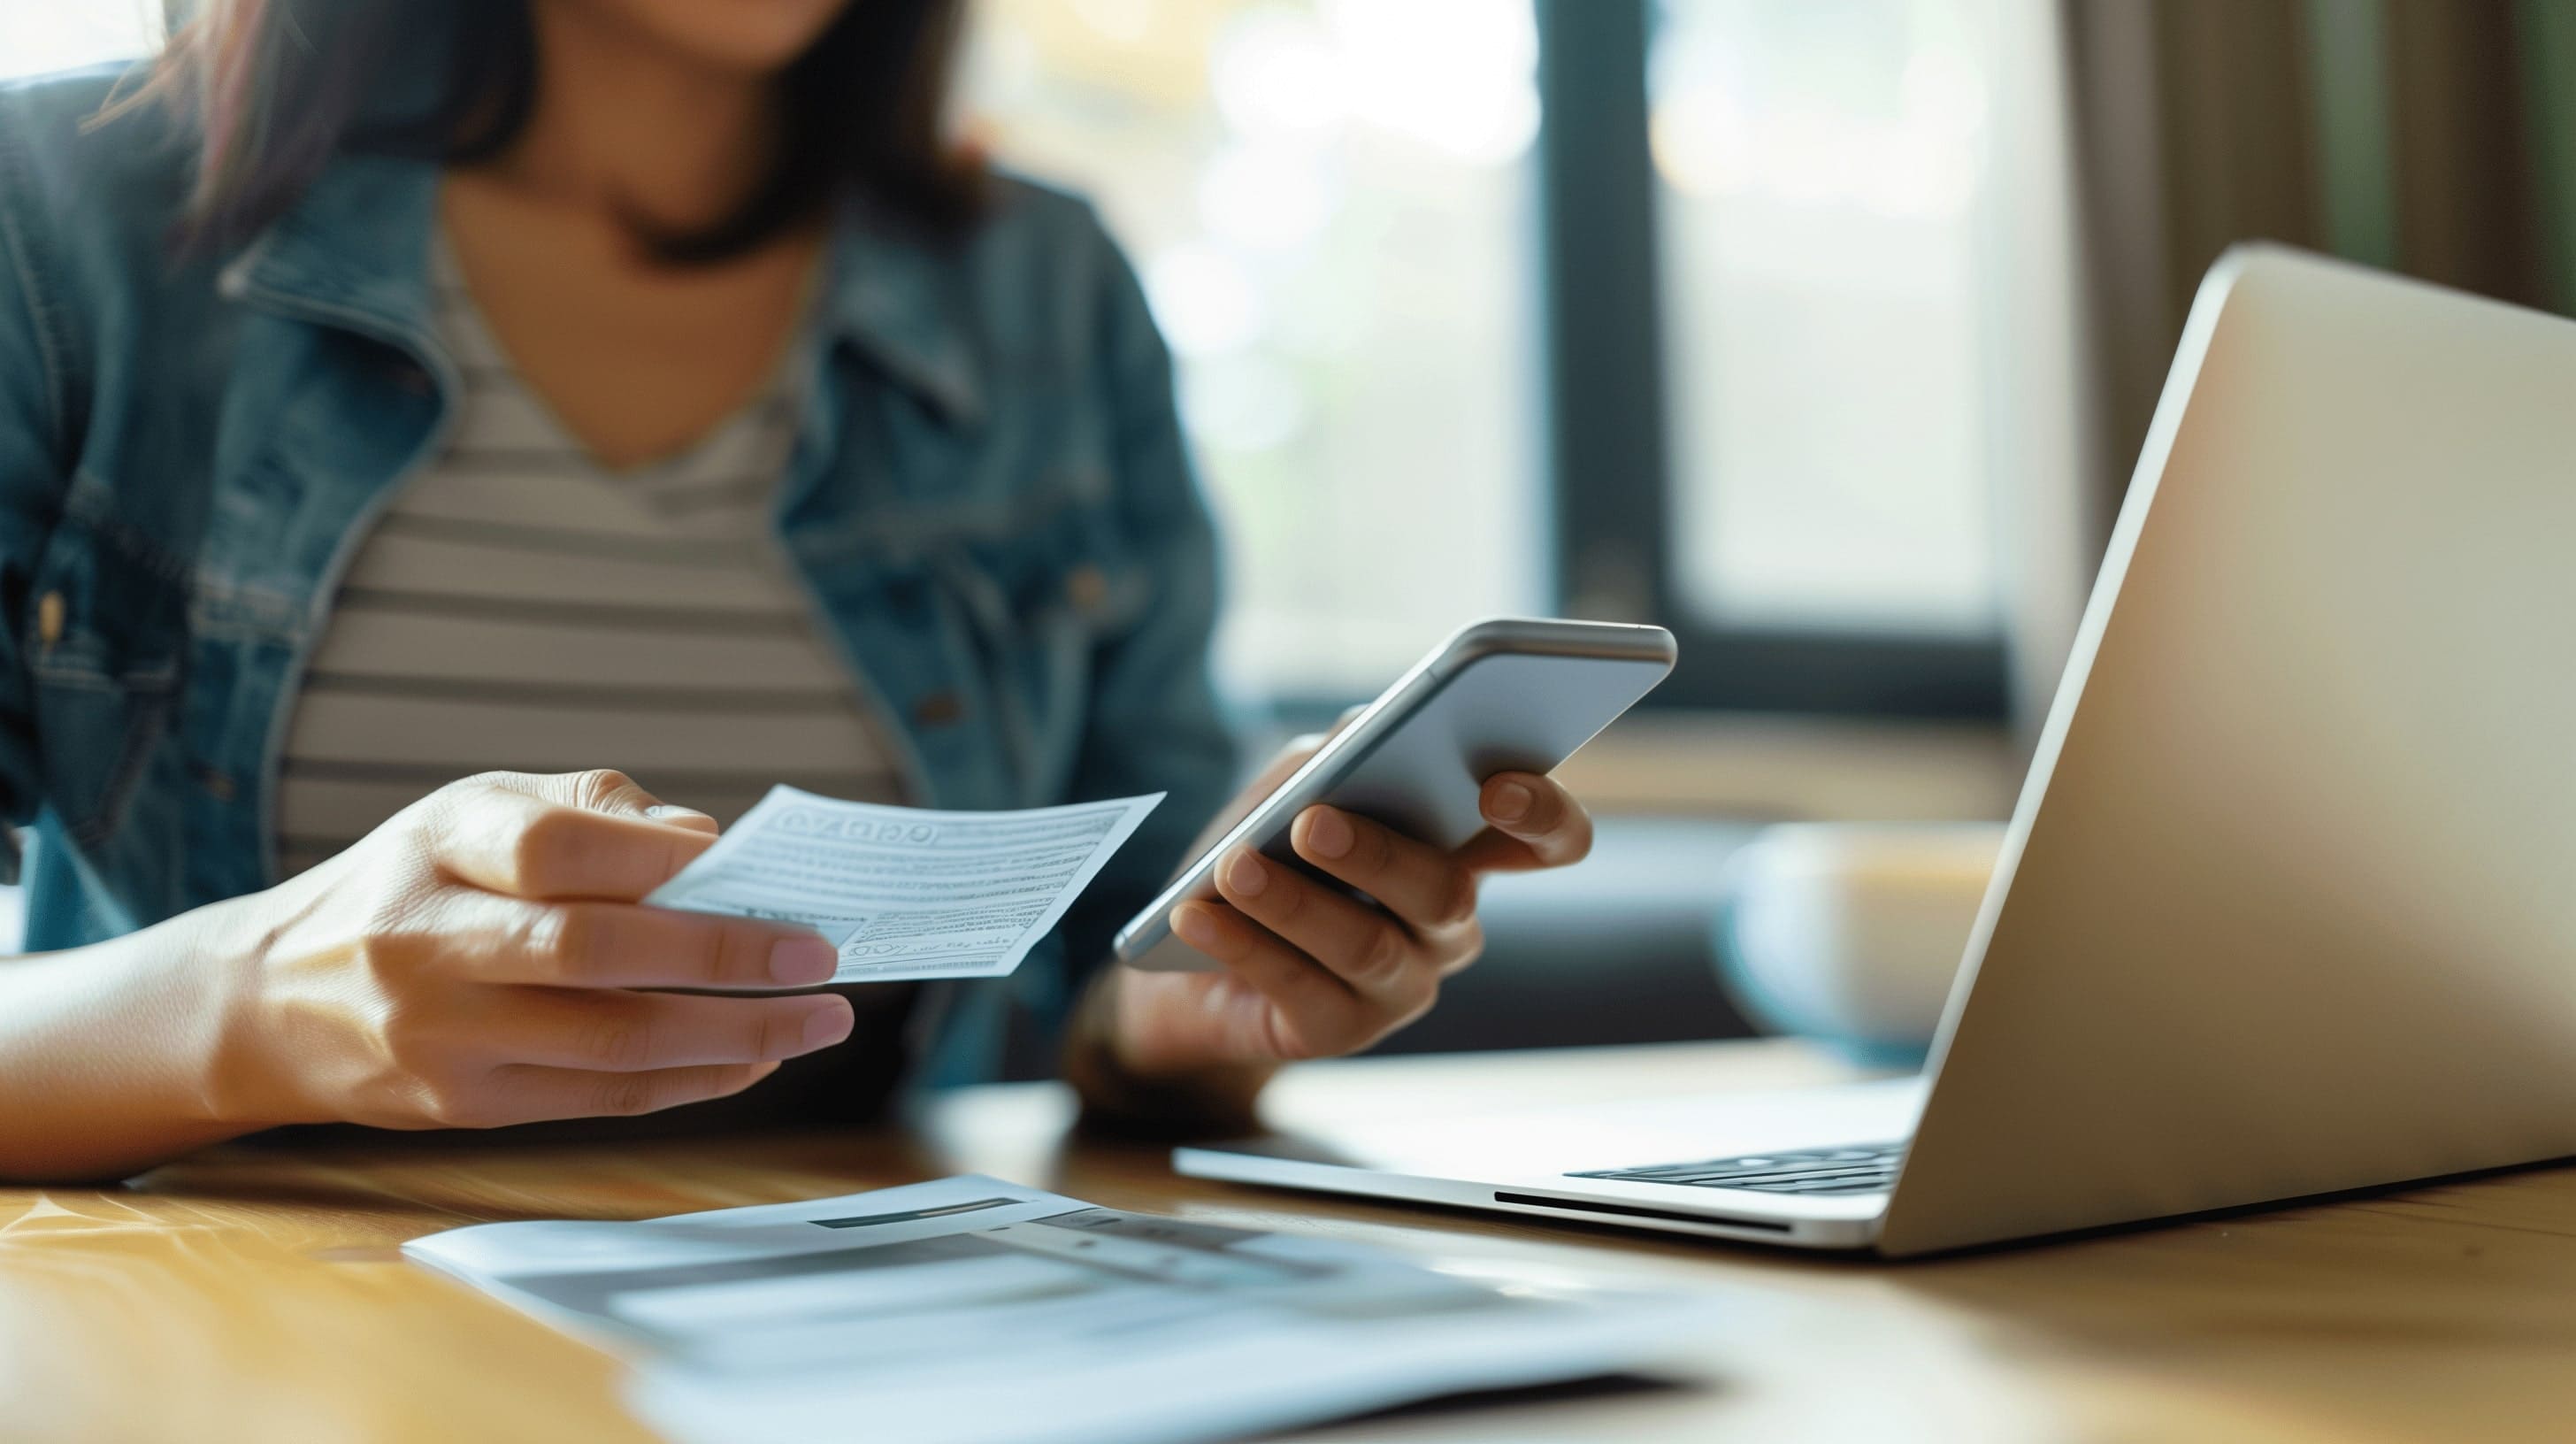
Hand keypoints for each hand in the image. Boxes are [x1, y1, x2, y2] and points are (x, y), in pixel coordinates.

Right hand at [197, 770, 854, 1130]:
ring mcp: (443, 1036)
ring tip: (818, 1018)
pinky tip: (755, 1057)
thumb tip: (709, 846)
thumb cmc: (408, 884)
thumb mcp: (473, 812)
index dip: (662, 858)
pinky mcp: (462, 1105)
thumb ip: (591, 814)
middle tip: (821, 955)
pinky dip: (692, 1079)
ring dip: (734, 1034)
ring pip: (610, 1042)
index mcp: (440, 846)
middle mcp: (430, 942)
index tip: (751, 863)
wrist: (268, 999)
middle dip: (725, 956)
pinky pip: (600, 1097)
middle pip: (595, 953)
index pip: (557, 847)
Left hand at [1072, 738, 1594, 1112]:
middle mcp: (1447, 926)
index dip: (1542, 817)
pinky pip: (1297, 988)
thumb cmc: (1258, 851)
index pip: (1546, 840)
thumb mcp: (1293, 784)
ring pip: (1367, 947)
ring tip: (1234, 867)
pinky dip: (1243, 943)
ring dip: (1294, 901)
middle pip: (1445, 893)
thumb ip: (1337, 753)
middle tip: (1312, 822)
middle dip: (1378, 855)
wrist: (1178, 957)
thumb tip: (1360, 736)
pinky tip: (1197, 913)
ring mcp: (1402, 987)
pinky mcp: (1340, 1033)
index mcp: (1459, 851)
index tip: (1496, 787)